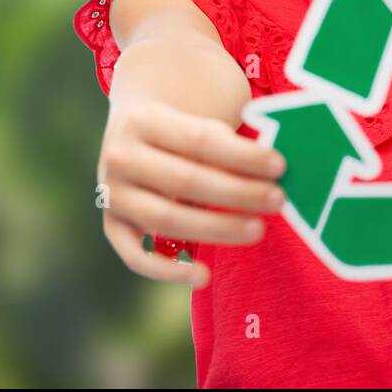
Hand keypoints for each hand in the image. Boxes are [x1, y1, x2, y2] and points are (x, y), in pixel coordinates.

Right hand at [97, 100, 287, 286]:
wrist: (134, 130)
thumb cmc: (182, 124)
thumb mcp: (199, 115)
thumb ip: (226, 141)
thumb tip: (269, 173)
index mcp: (143, 118)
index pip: (199, 140)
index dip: (241, 156)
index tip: (279, 166)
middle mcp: (120, 156)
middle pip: (184, 180)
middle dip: (237, 192)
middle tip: (277, 199)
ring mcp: (112, 193)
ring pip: (166, 219)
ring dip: (216, 229)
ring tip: (257, 230)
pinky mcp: (112, 225)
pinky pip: (136, 255)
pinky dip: (168, 271)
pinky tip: (204, 276)